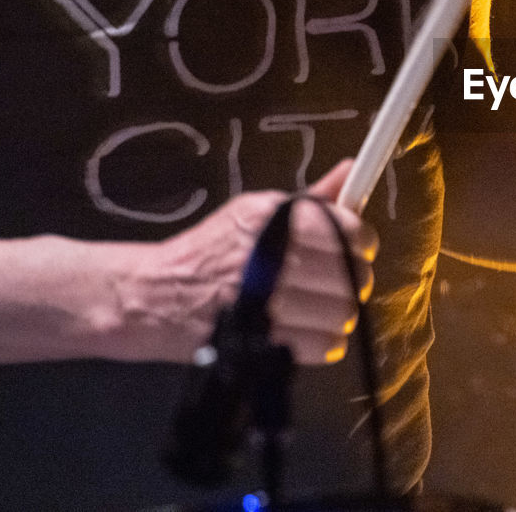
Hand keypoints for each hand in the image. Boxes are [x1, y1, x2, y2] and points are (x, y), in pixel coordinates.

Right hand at [128, 160, 376, 364]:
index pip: (349, 231)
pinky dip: (326, 342)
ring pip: (343, 312)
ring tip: (322, 309)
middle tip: (338, 284)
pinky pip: (325, 345)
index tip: (356, 250)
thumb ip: (312, 199)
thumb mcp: (256, 212)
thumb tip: (353, 170)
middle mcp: (271, 254)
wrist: (154, 294)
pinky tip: (311, 331)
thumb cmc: (212, 250)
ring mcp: (266, 299)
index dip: (361, 243)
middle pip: (351, 275)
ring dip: (339, 314)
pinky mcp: (261, 339)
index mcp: (274, 217)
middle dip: (354, 280)